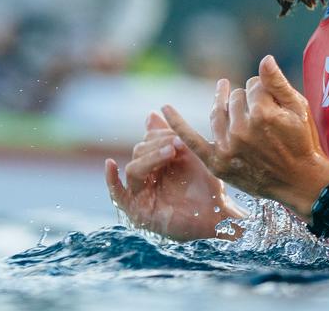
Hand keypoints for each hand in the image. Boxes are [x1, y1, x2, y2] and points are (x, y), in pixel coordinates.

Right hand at [105, 112, 242, 240]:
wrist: (217, 214)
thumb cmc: (208, 187)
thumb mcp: (190, 156)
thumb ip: (170, 136)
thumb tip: (149, 114)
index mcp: (157, 164)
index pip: (147, 141)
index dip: (160, 135)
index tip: (178, 135)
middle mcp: (146, 178)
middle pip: (139, 152)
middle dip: (158, 145)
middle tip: (178, 143)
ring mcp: (140, 195)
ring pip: (134, 168)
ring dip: (151, 157)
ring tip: (172, 151)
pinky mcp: (137, 212)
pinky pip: (118, 195)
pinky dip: (111, 180)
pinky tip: (110, 164)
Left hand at [162, 55, 328, 215]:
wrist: (299, 181)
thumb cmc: (302, 141)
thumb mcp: (298, 108)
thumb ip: (278, 82)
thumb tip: (263, 58)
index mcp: (263, 114)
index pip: (252, 85)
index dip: (264, 91)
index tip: (274, 105)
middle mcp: (242, 130)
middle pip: (235, 98)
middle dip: (247, 100)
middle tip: (261, 114)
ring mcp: (227, 147)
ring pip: (218, 111)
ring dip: (224, 103)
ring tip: (227, 94)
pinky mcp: (218, 163)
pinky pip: (192, 140)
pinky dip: (177, 125)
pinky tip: (164, 109)